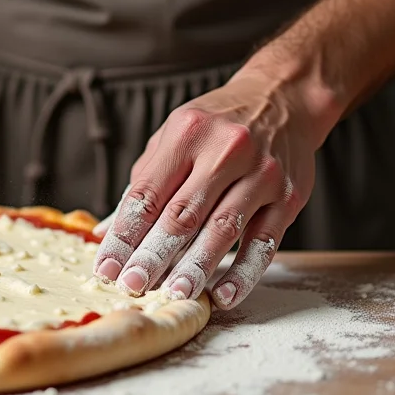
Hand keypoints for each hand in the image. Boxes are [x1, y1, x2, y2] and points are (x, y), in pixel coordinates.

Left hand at [91, 68, 334, 308]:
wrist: (282, 100)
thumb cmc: (217, 125)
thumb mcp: (174, 137)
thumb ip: (144, 183)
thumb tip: (106, 231)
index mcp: (187, 134)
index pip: (148, 193)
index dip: (125, 234)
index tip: (108, 266)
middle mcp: (225, 151)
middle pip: (182, 214)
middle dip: (154, 254)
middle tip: (133, 285)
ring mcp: (260, 174)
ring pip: (222, 230)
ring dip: (196, 267)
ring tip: (175, 293)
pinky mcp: (288, 197)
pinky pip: (264, 242)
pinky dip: (243, 273)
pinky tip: (223, 294)